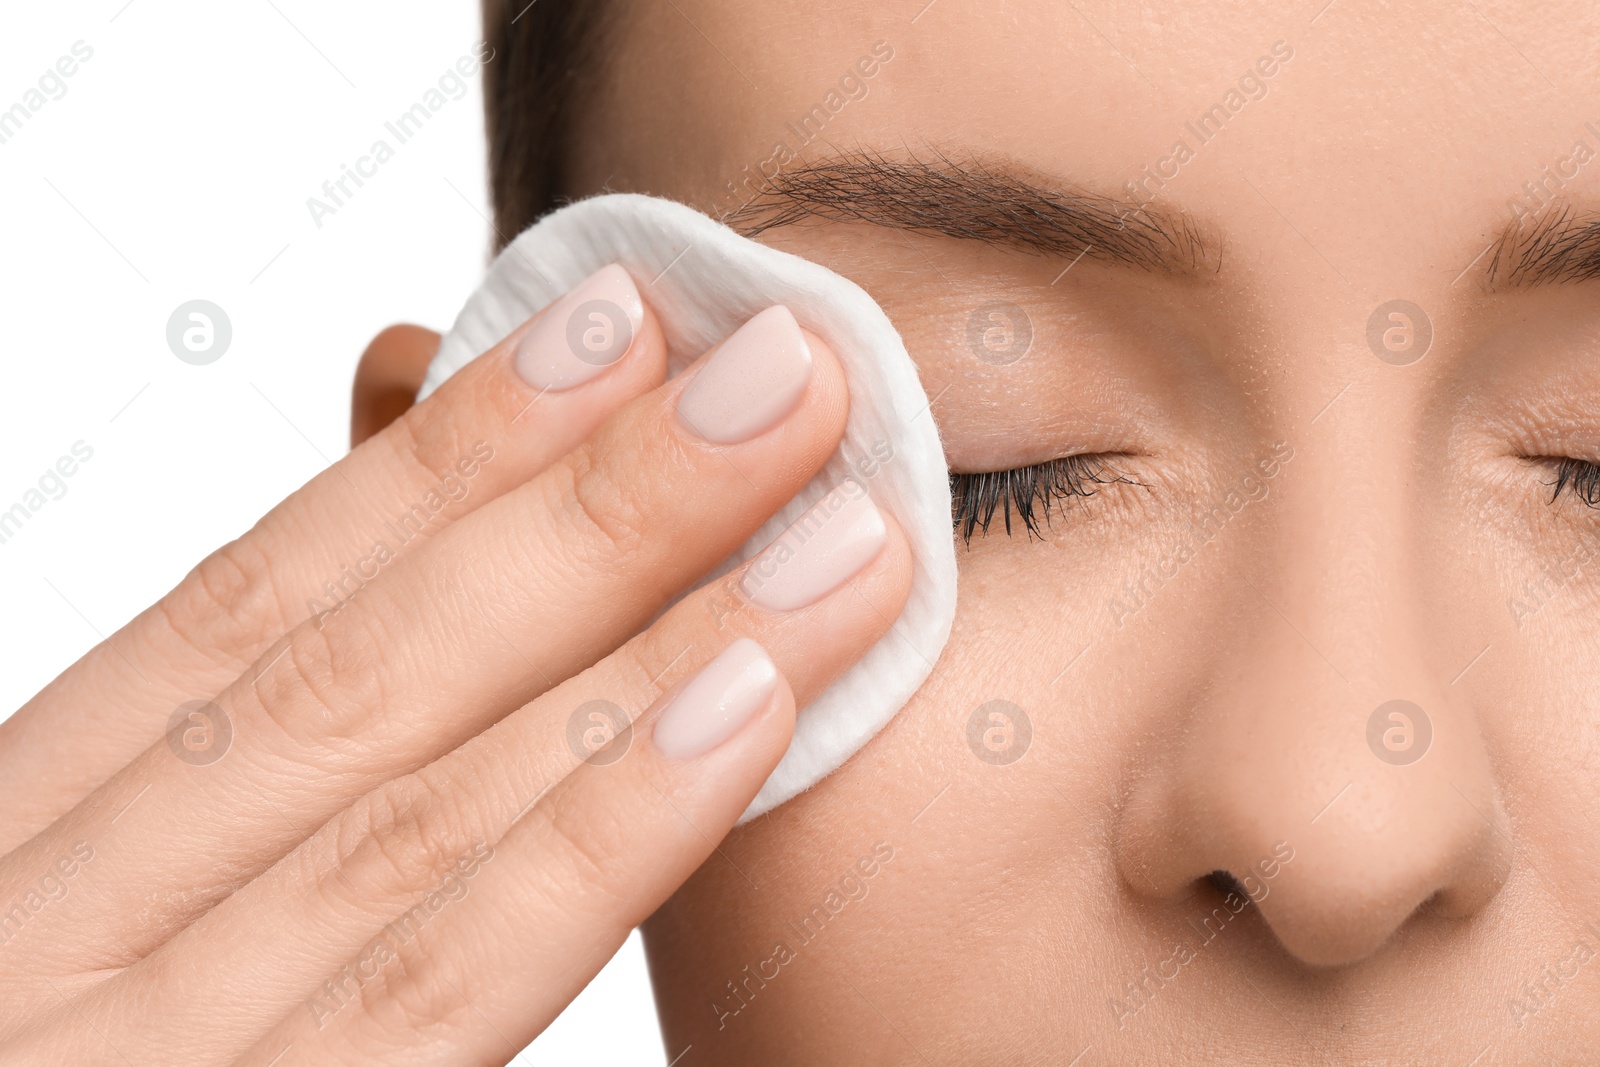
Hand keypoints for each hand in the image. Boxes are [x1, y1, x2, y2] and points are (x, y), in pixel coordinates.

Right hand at [0, 266, 911, 1063]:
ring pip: (421, 799)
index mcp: (23, 841)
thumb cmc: (48, 1038)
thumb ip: (228, 780)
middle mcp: (52, 928)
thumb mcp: (76, 907)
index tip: (610, 327)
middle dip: (598, 503)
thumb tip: (426, 593)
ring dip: (652, 635)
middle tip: (784, 369)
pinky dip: (596, 834)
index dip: (444, 456)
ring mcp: (129, 1054)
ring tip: (830, 519)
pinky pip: (433, 987)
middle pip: (364, 666)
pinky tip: (742, 710)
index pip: (253, 602)